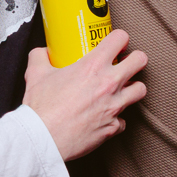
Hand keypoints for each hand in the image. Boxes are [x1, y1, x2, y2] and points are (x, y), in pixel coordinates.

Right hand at [20, 29, 146, 161]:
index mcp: (93, 66)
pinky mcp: (113, 127)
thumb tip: (43, 52)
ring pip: (140, 90)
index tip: (116, 43)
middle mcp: (109, 84)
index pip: (119, 39)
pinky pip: (123, 119)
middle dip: (135, 59)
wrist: (43, 138)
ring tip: (122, 88)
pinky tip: (105, 116)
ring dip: (132, 87)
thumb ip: (40, 57)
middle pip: (140, 61)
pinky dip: (116, 117)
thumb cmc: (41, 107)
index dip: (119, 38)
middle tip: (126, 62)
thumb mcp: (36, 74)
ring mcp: (114, 106)